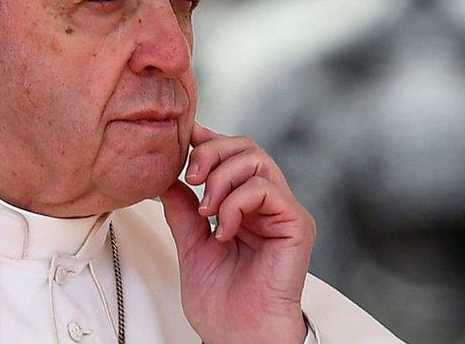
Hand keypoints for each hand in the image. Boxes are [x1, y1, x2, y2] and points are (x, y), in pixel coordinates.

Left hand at [160, 123, 315, 343]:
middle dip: (211, 153)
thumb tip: (167, 178)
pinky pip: (267, 189)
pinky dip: (237, 202)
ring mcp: (284, 212)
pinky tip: (223, 229)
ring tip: (206, 211)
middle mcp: (269, 204)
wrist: (238, 336)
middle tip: (191, 178)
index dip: (209, 140)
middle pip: (246, 147)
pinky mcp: (296, 224)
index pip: (233, 155)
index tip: (182, 139)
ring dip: (222, 178)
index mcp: (247, 206)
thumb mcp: (190, 247)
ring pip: (257, 159)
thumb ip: (183, 211)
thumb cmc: (222, 305)